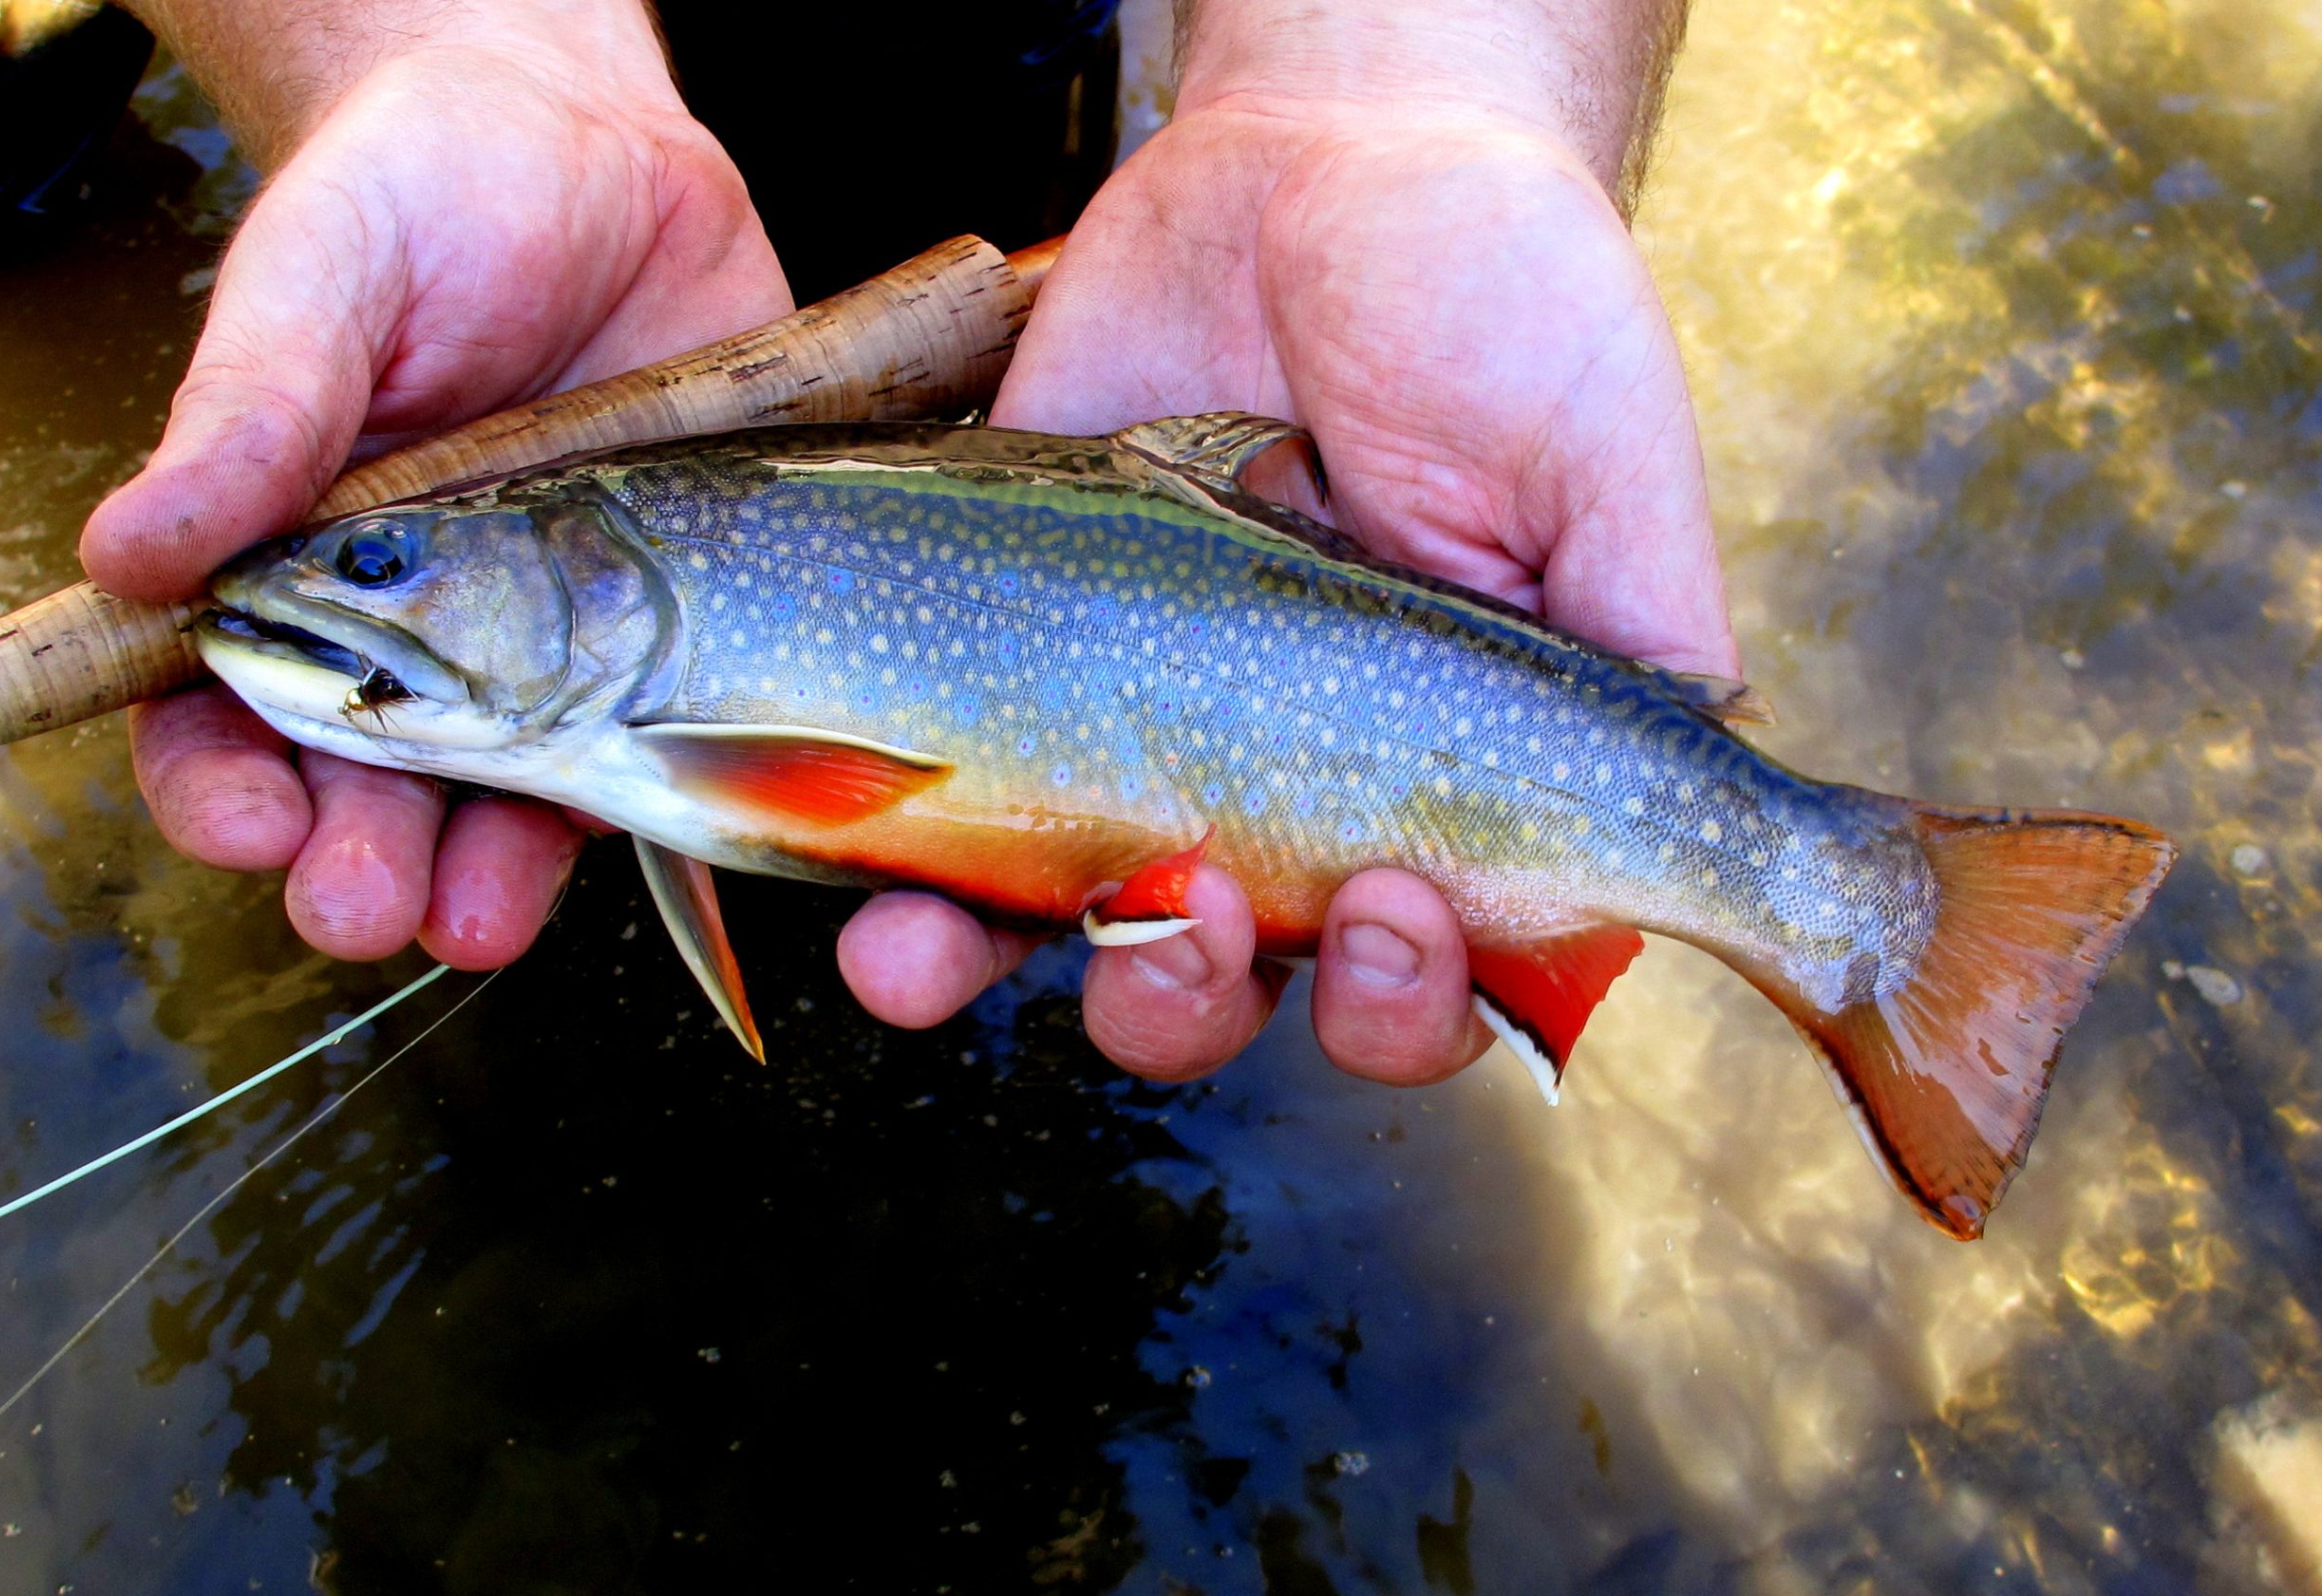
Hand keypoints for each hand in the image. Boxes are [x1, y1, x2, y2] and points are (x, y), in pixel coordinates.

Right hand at [83, 16, 792, 967]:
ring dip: (480, 875)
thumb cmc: (427, 199)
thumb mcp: (328, 279)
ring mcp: (546, 645)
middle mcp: (414, 626)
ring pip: (501, 800)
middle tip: (361, 904)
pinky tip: (627, 830)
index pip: (223, 709)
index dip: (221, 781)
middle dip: (354, 863)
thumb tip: (127, 550)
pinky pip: (649, 745)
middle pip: (364, 787)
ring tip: (474, 921)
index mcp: (294, 561)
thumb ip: (252, 415)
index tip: (244, 820)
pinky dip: (635, 805)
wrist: (607, 162)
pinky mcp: (666, 635)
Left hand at [837, 87, 1735, 1083]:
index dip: (1409, 1003)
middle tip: (1208, 898)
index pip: (1436, 977)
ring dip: (1043, 978)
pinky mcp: (1009, 678)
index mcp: (1446, 784)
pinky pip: (947, 836)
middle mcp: (1294, 792)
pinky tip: (884, 918)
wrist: (1323, 156)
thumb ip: (1644, 650)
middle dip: (1207, 997)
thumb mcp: (1613, 473)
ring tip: (990, 946)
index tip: (1393, 908)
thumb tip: (1691, 829)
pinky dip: (911, 909)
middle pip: (1247, 994)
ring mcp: (1143, 744)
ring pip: (1087, 946)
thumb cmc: (1501, 304)